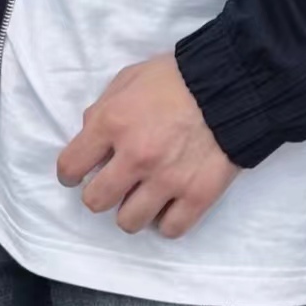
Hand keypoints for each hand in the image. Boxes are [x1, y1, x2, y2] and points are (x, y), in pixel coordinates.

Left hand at [57, 55, 239, 238]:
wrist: (234, 83)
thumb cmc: (179, 76)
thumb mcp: (130, 78)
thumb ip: (104, 108)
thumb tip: (90, 136)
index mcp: (113, 123)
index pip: (71, 166)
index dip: (71, 173)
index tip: (79, 175)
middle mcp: (136, 156)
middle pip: (96, 202)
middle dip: (100, 194)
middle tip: (114, 185)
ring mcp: (168, 180)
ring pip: (129, 222)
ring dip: (133, 210)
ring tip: (144, 196)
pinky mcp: (198, 195)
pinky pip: (171, 229)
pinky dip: (167, 220)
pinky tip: (170, 204)